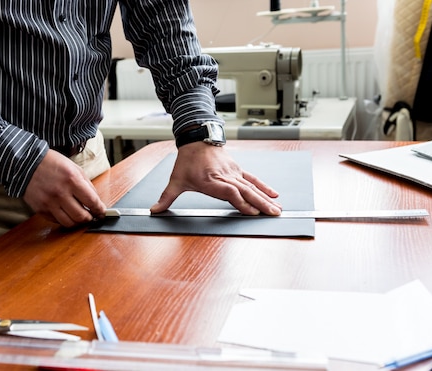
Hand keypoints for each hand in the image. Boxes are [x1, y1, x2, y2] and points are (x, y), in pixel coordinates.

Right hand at [23, 150, 106, 226]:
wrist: (26, 163)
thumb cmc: (52, 163)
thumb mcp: (74, 168)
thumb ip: (87, 185)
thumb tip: (96, 201)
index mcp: (72, 179)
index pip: (92, 201)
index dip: (100, 210)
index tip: (102, 212)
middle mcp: (60, 192)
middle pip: (81, 216)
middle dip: (90, 218)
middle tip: (91, 216)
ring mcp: (49, 202)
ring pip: (69, 223)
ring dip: (77, 222)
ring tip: (79, 217)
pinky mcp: (40, 208)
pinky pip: (56, 221)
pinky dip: (64, 219)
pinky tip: (66, 213)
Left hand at [150, 142, 281, 214]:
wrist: (197, 138)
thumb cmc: (187, 160)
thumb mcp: (176, 179)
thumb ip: (166, 198)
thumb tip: (154, 211)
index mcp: (211, 181)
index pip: (229, 192)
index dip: (241, 202)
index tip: (252, 213)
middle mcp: (225, 176)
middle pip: (246, 191)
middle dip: (260, 204)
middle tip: (273, 214)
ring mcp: (233, 172)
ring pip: (252, 186)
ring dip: (265, 198)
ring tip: (277, 209)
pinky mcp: (238, 169)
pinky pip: (253, 178)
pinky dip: (264, 186)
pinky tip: (274, 194)